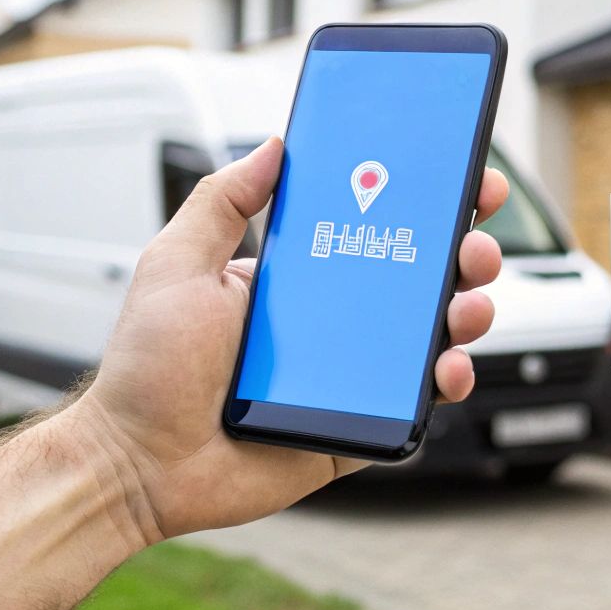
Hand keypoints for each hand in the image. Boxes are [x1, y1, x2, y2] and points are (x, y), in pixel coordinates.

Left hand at [70, 136, 506, 543]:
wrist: (136, 464)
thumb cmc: (147, 369)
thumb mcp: (176, 264)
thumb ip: (222, 201)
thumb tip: (275, 145)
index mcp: (295, 279)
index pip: (372, 227)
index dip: (421, 202)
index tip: (460, 177)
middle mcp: (329, 324)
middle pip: (417, 280)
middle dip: (463, 254)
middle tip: (474, 245)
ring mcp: (347, 379)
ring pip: (429, 339)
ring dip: (466, 314)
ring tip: (468, 305)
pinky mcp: (355, 430)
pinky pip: (415, 406)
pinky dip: (445, 384)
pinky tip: (447, 368)